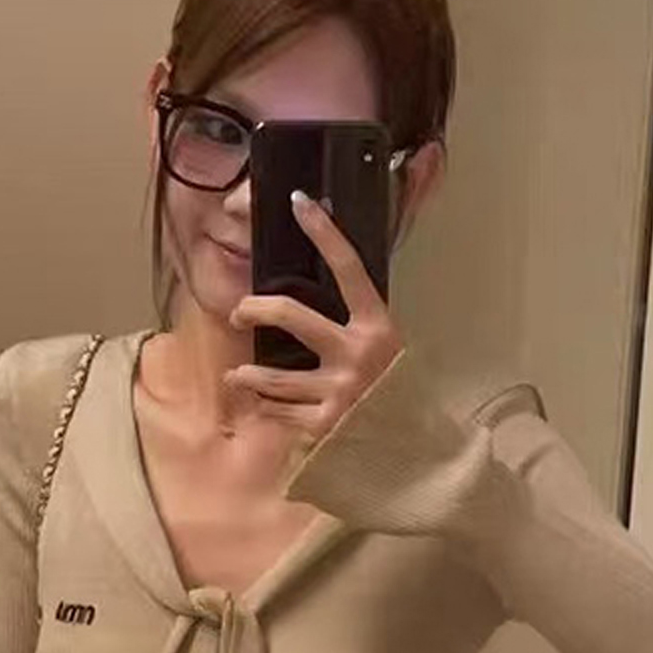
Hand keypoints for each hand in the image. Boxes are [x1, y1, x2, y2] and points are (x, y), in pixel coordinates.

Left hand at [225, 190, 403, 442]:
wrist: (416, 450)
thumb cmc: (398, 395)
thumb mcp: (389, 351)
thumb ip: (360, 325)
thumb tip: (333, 286)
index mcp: (377, 328)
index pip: (348, 268)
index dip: (324, 232)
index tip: (300, 202)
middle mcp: (357, 355)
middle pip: (290, 314)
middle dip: (254, 308)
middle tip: (239, 312)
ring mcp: (339, 392)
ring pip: (272, 375)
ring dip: (247, 375)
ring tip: (236, 375)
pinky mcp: (324, 426)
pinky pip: (279, 412)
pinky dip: (269, 409)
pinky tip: (265, 408)